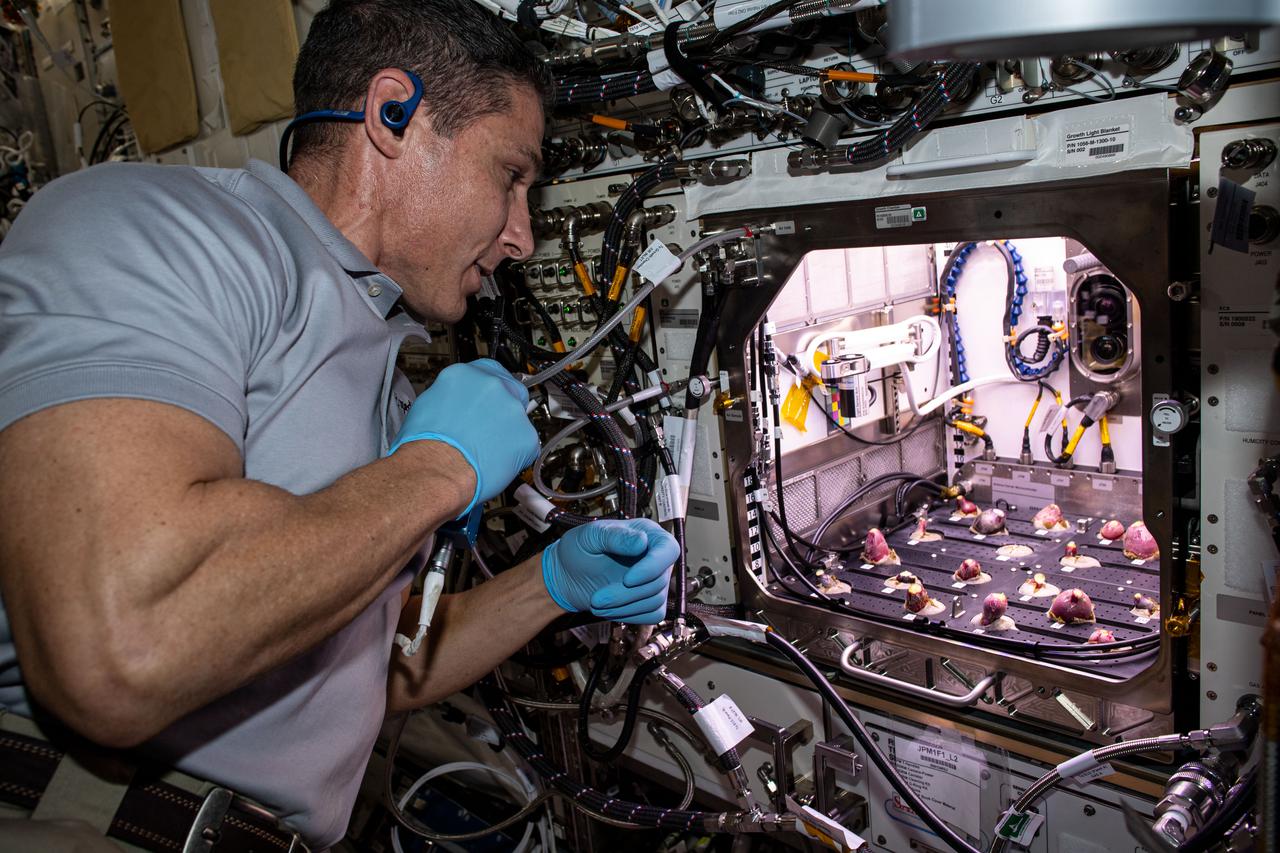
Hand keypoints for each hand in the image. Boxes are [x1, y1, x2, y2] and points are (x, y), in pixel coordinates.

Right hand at [388, 359, 539, 515]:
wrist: (435, 470)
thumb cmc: (424, 446)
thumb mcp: (427, 407)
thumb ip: (450, 399)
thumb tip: (455, 406)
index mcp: (464, 376)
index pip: (488, 370)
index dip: (489, 389)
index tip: (489, 399)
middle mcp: (491, 386)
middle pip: (510, 389)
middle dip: (504, 407)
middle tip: (490, 428)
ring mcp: (511, 409)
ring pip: (519, 418)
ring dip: (508, 432)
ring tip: (487, 450)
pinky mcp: (526, 435)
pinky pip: (527, 445)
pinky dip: (517, 455)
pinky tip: (495, 462)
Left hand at [542, 519, 679, 623]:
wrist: (567, 575)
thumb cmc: (578, 550)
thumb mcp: (590, 536)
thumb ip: (615, 536)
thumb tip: (641, 541)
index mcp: (647, 533)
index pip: (668, 550)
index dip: (652, 567)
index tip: (628, 580)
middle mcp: (655, 556)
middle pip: (658, 581)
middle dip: (625, 594)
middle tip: (597, 599)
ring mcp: (655, 580)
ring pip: (655, 600)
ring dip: (624, 607)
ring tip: (597, 604)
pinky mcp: (650, 600)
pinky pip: (653, 615)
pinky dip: (629, 615)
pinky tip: (610, 609)